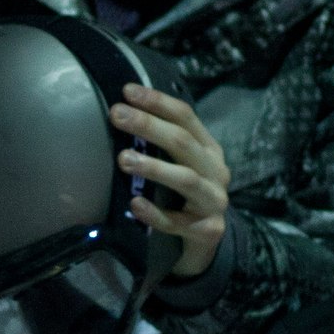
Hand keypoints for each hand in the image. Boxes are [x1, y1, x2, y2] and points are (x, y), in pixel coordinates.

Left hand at [110, 82, 230, 278]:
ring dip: (154, 167)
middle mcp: (216, 171)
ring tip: (123, 159)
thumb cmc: (185, 197)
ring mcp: (214, 202)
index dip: (157, 102)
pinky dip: (155, 213)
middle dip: (149, 126)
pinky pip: (177, 222)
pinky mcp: (207, 231)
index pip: (185, 117)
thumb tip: (123, 114)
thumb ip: (162, 145)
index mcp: (209, 149)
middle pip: (183, 143)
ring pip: (186, 180)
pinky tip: (135, 204)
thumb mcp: (182, 165)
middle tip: (117, 115)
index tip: (127, 92)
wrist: (208, 242)